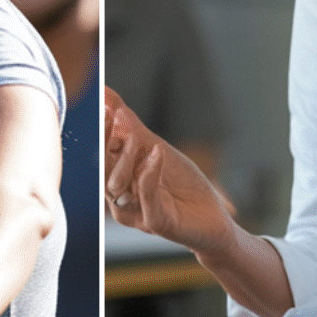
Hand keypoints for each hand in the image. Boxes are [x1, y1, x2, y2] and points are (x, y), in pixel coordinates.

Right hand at [104, 87, 236, 251]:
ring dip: (126, 156)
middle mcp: (121, 199)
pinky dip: (148, 176)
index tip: (103, 105)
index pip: (103, 154)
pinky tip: (156, 155)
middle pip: (104, 168)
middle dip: (106, 140)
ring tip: (136, 133)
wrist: (214, 219)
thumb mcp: (156, 149)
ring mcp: (137, 213)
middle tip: (111, 113)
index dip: (102, 130)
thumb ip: (131, 126)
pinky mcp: (157, 224)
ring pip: (118, 185)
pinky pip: (146, 200)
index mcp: (118, 181)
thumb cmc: (183, 186)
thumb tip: (107, 93)